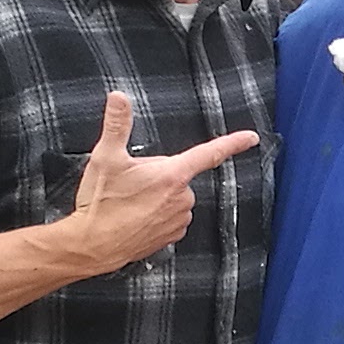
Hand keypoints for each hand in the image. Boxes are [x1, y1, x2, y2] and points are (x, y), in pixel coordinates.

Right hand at [63, 91, 260, 272]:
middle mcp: (181, 198)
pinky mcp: (171, 236)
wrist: (93, 246)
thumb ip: (116, 125)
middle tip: (130, 182)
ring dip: (155, 195)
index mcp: (172, 175)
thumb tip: (119, 97)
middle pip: (177, 174)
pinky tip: (134, 216)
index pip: (209, 153)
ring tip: (128, 201)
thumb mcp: (105, 157)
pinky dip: (155, 214)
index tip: (251, 138)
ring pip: (172, 196)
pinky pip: (170, 216)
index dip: (233, 143)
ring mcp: (178, 219)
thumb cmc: (101, 203)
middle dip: (157, 174)